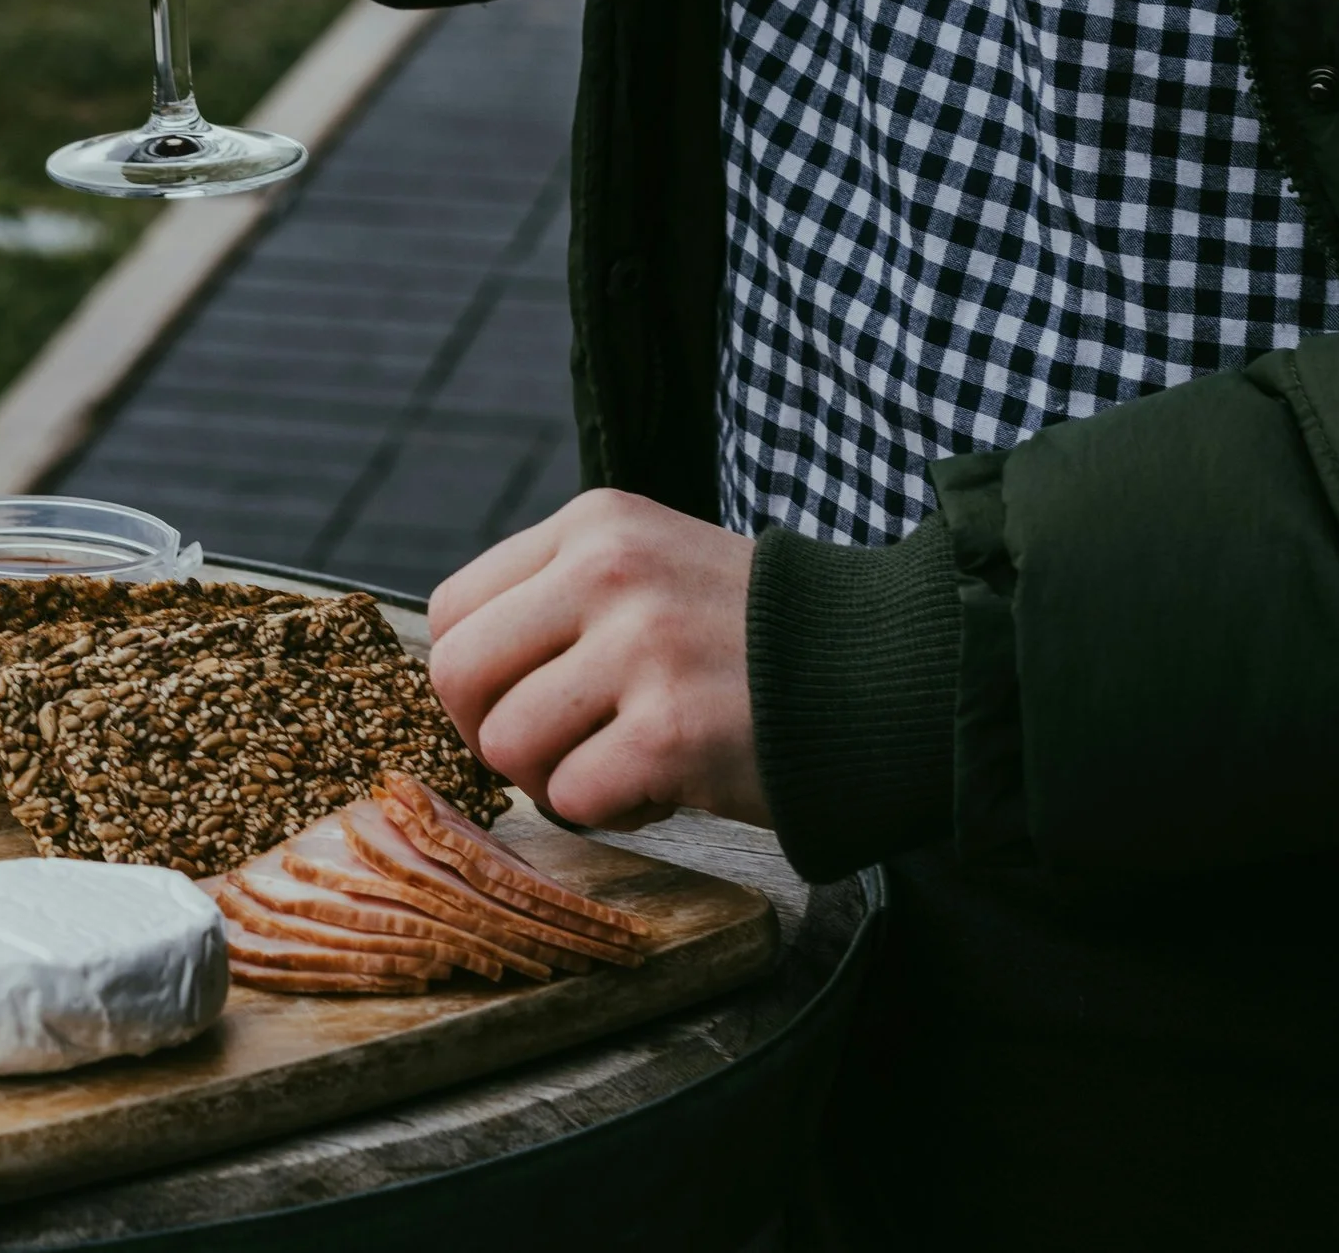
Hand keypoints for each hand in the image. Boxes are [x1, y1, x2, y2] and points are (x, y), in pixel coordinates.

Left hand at [426, 490, 767, 831]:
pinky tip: (669, 785)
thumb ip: (558, 602)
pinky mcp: (672, 727)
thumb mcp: (649, 569)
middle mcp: (608, 570)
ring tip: (624, 764)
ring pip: (507, 745)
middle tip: (556, 753)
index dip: (472, 681)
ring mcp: (641, 645)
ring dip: (555, 780)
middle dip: (492, 736)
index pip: (452, 610)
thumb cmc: (750, 640)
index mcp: (592, 526)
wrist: (886, 671)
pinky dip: (613, 812)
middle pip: (458, 677)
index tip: (518, 706)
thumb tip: (460, 679)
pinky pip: (573, 798)